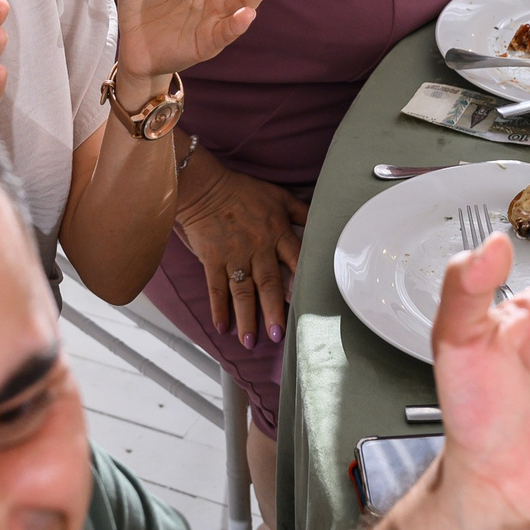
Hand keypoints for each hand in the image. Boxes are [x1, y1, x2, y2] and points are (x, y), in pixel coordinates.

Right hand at [175, 154, 306, 346]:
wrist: (205, 187)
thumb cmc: (243, 191)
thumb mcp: (278, 196)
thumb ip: (301, 212)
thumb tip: (324, 220)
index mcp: (277, 232)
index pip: (296, 260)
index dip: (303, 282)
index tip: (309, 305)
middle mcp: (258, 247)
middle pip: (269, 283)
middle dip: (274, 311)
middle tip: (278, 336)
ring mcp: (233, 254)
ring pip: (242, 291)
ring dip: (246, 318)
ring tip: (249, 342)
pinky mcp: (212, 259)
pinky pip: (215, 287)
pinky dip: (218, 308)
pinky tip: (222, 327)